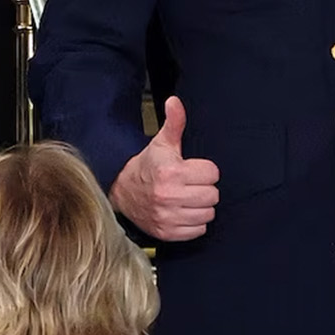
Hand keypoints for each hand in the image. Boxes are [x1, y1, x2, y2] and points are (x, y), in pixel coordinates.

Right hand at [107, 97, 218, 241]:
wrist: (122, 190)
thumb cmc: (147, 166)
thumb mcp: (161, 143)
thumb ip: (174, 122)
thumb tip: (175, 101)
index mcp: (171, 172)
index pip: (213, 173)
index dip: (205, 170)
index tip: (194, 170)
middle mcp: (169, 196)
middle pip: (213, 195)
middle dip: (205, 188)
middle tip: (191, 184)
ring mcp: (168, 217)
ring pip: (208, 214)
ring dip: (201, 206)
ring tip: (188, 198)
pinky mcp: (167, 232)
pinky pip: (198, 230)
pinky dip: (194, 223)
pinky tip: (184, 211)